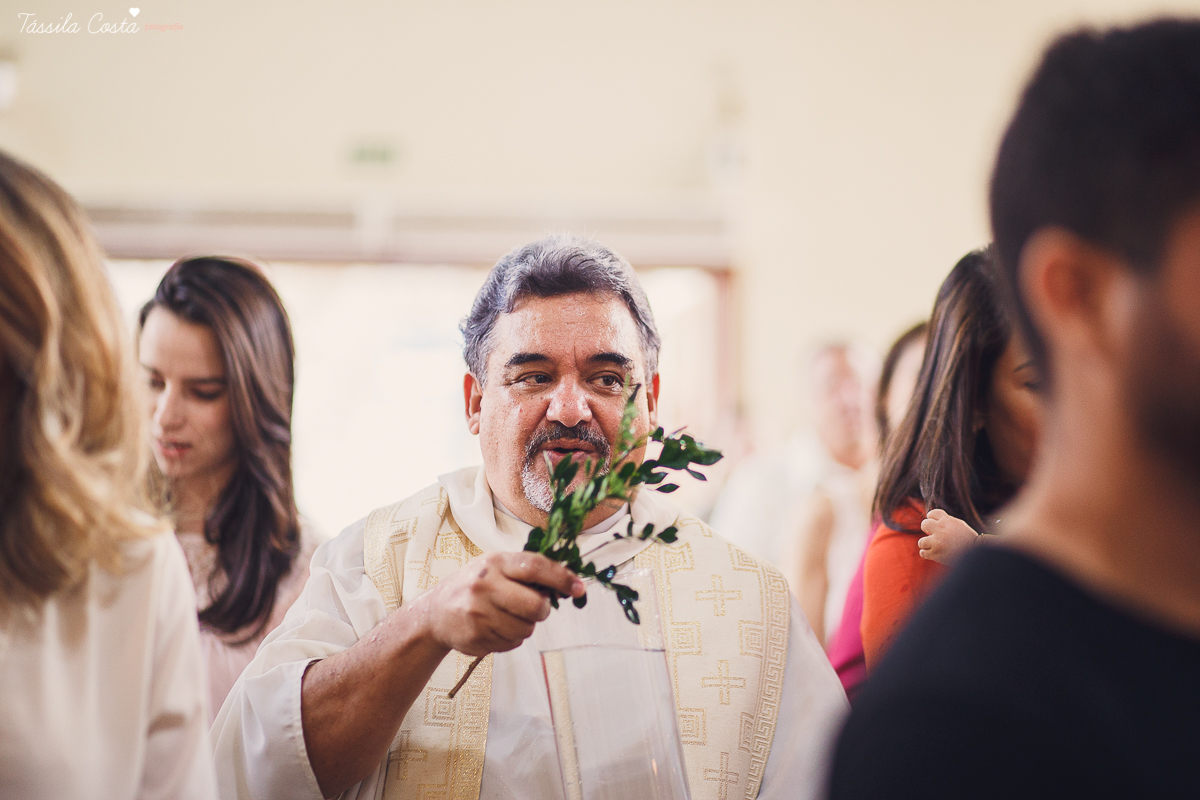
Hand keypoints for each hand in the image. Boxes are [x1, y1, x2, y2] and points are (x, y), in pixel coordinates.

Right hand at [417, 552, 585, 656]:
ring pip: (526, 629)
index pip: (535, 567)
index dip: (561, 578)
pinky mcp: (475, 637)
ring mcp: (478, 613)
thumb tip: (567, 583)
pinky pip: (511, 644)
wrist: (435, 613)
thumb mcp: (495, 567)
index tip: (579, 588)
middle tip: (534, 607)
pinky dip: (509, 639)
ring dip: (524, 626)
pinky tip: (493, 628)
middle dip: (542, 610)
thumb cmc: (474, 586)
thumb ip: (526, 572)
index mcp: (494, 563)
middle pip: (535, 606)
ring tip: (505, 616)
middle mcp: (485, 586)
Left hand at [917, 509, 977, 564]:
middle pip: (924, 524)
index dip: (931, 518)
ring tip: (934, 547)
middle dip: (927, 529)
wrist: (976, 554)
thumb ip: (946, 521)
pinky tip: (933, 553)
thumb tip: (933, 519)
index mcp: (947, 521)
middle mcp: (940, 529)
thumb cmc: (969, 540)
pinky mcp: (935, 553)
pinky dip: (926, 554)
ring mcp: (937, 542)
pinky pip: (922, 553)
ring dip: (926, 544)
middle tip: (933, 536)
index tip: (934, 524)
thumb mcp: (959, 525)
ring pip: (921, 541)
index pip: (932, 513)